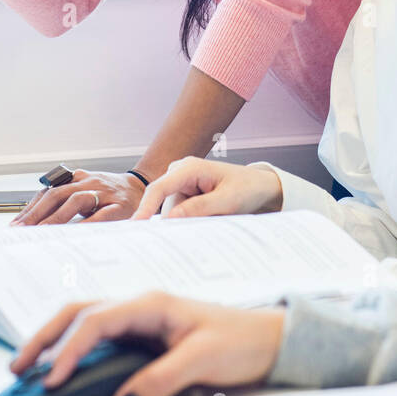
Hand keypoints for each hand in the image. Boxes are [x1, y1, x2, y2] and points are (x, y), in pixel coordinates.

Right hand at [9, 292, 285, 395]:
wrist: (270, 339)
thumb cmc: (241, 340)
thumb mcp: (203, 359)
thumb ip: (161, 380)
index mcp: (151, 304)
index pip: (97, 320)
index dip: (70, 349)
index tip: (53, 379)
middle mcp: (140, 308)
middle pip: (79, 313)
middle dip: (45, 336)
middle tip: (18, 365)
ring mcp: (140, 322)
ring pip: (85, 324)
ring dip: (56, 342)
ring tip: (29, 369)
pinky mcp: (144, 339)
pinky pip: (100, 342)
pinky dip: (76, 353)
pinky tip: (64, 372)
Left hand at [11, 169, 145, 224]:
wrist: (140, 187)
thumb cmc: (108, 194)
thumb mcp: (84, 191)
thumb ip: (63, 201)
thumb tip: (35, 222)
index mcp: (76, 178)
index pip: (48, 191)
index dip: (30, 208)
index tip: (15, 225)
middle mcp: (87, 182)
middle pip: (57, 194)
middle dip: (37, 213)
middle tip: (21, 230)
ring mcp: (103, 192)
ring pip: (75, 201)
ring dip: (57, 217)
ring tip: (42, 232)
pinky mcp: (118, 205)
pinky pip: (100, 215)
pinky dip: (85, 224)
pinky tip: (73, 235)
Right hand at [132, 157, 281, 219]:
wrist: (260, 187)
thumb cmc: (247, 189)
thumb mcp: (227, 201)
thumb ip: (199, 209)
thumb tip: (170, 219)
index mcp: (189, 168)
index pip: (159, 188)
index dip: (145, 208)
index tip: (136, 226)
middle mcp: (180, 173)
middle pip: (167, 206)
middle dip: (180, 222)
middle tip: (205, 227)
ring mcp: (182, 183)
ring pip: (174, 214)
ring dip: (191, 222)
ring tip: (217, 217)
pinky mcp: (185, 194)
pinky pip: (180, 214)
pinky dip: (192, 221)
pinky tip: (211, 218)